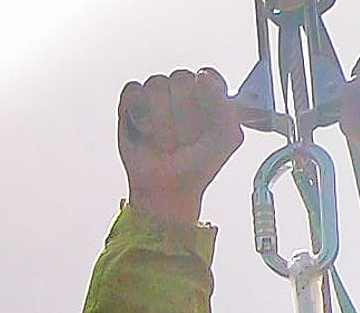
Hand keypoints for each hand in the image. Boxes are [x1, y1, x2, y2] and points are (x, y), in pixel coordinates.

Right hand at [118, 67, 240, 228]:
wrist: (168, 190)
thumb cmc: (198, 165)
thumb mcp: (227, 139)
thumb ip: (227, 106)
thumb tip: (202, 77)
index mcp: (208, 94)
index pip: (207, 76)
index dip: (206, 99)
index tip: (206, 123)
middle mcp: (183, 90)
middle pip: (181, 79)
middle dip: (183, 115)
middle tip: (185, 139)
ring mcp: (156, 95)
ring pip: (157, 85)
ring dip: (162, 121)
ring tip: (165, 140)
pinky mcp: (132, 103)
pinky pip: (134, 90)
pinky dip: (139, 113)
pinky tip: (146, 131)